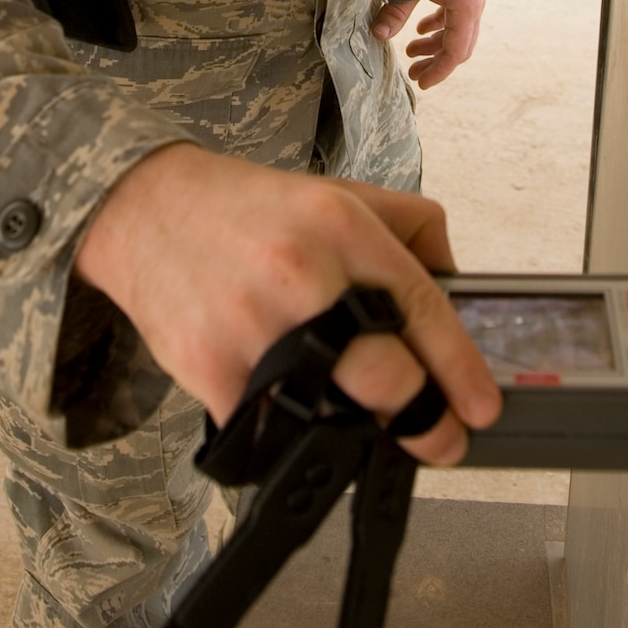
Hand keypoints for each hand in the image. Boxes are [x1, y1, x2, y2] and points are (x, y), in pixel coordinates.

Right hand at [74, 143, 500, 464]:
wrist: (146, 209)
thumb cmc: (248, 210)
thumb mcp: (340, 193)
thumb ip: (410, 228)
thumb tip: (459, 288)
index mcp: (340, 226)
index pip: (423, 309)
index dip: (461, 371)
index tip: (481, 408)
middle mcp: (301, 275)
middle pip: (388, 376)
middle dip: (423, 418)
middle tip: (439, 435)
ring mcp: (254, 329)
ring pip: (335, 414)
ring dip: (358, 429)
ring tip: (365, 421)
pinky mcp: (212, 372)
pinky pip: (272, 432)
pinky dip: (289, 434)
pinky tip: (291, 407)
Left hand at [373, 0, 485, 89]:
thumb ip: (395, 13)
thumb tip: (378, 35)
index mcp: (465, 8)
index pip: (455, 52)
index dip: (438, 72)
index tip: (420, 83)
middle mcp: (473, 5)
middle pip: (457, 45)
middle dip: (434, 62)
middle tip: (412, 73)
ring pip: (456, 31)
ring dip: (434, 44)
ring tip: (410, 51)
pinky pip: (454, 15)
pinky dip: (437, 26)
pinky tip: (420, 30)